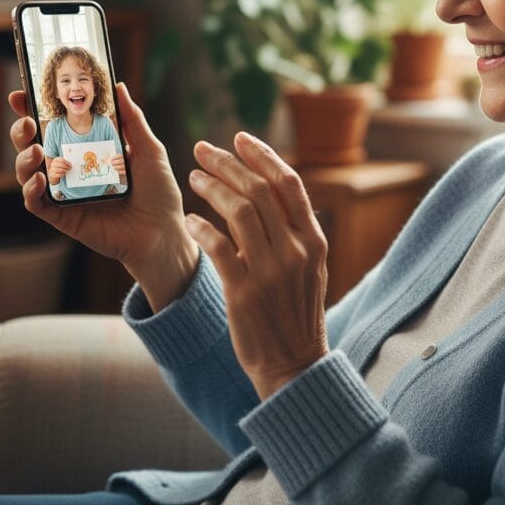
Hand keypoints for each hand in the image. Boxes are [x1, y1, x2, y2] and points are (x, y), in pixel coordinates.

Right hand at [9, 82, 198, 311]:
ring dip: (23, 158)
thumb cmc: (159, 193)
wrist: (163, 233)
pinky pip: (37, 203)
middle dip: (22, 130)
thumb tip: (118, 85)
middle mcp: (72, 168)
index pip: (56, 124)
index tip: (23, 93)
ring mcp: (64, 192)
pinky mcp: (63, 216)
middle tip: (28, 121)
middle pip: (33, 144)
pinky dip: (31, 190)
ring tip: (35, 150)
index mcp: (89, 148)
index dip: (35, 108)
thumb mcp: (149, 150)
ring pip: (28, 172)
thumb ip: (132, 120)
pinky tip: (40, 179)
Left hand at [184, 132, 328, 399]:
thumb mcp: (310, 269)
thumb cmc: (296, 314)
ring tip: (193, 177)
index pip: (289, 183)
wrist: (293, 365)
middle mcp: (296, 251)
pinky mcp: (244, 293)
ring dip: (212, 188)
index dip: (263, 155)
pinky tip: (190, 220)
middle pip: (260, 190)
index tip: (240, 138)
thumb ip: (297, 232)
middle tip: (203, 149)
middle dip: (229, 163)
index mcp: (314, 241)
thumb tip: (274, 192)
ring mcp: (271, 271)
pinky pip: (218, 247)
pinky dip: (201, 227)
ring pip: (238, 211)